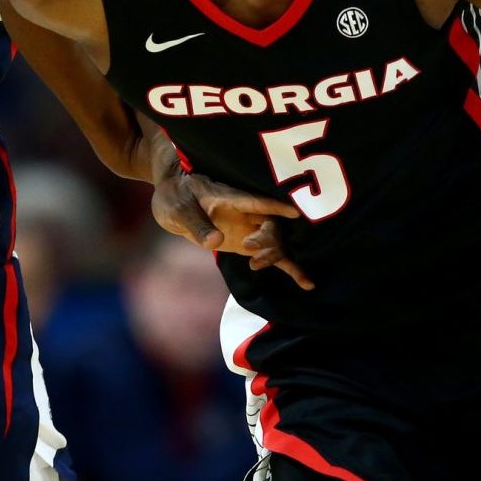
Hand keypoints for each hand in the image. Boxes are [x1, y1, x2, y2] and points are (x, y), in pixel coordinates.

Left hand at [151, 168, 311, 289]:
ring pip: (276, 241)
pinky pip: (274, 255)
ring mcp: (250, 227)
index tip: (295, 213)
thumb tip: (215, 242)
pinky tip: (307, 284)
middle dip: (267, 239)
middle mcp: (247, 212)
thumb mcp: (179, 209)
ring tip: (255, 265)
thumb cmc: (175, 196)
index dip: (277, 206)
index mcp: (231, 197)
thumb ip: (196, 225)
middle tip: (248, 249)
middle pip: (272, 224)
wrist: (173, 199)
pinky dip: (290, 268)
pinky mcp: (248, 243)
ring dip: (273, 254)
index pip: (259, 201)